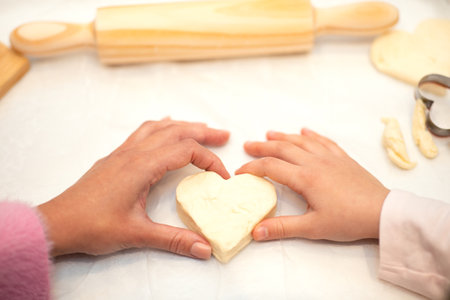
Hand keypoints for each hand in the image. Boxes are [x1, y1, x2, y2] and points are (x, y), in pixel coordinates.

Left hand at [38, 119, 229, 258]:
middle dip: (202, 132)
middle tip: (224, 135)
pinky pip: (142, 132)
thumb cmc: (93, 226)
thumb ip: (173, 239)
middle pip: (175, 131)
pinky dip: (160, 127)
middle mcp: (133, 153)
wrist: (57, 223)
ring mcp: (122, 152)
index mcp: (141, 166)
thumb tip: (204, 248)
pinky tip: (164, 127)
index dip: (209, 161)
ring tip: (201, 128)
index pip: (185, 151)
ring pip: (158, 128)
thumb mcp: (136, 234)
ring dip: (182, 125)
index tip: (222, 177)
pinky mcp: (115, 157)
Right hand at [236, 128, 388, 241]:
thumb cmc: (348, 220)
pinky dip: (311, 135)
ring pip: (301, 141)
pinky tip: (305, 131)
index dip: (252, 168)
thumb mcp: (313, 228)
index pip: (271, 167)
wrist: (382, 212)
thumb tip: (255, 232)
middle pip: (283, 148)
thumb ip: (282, 228)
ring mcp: (330, 157)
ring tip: (269, 134)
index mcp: (305, 178)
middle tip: (248, 145)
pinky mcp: (343, 158)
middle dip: (263, 146)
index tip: (240, 172)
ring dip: (283, 136)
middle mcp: (315, 162)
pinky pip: (323, 141)